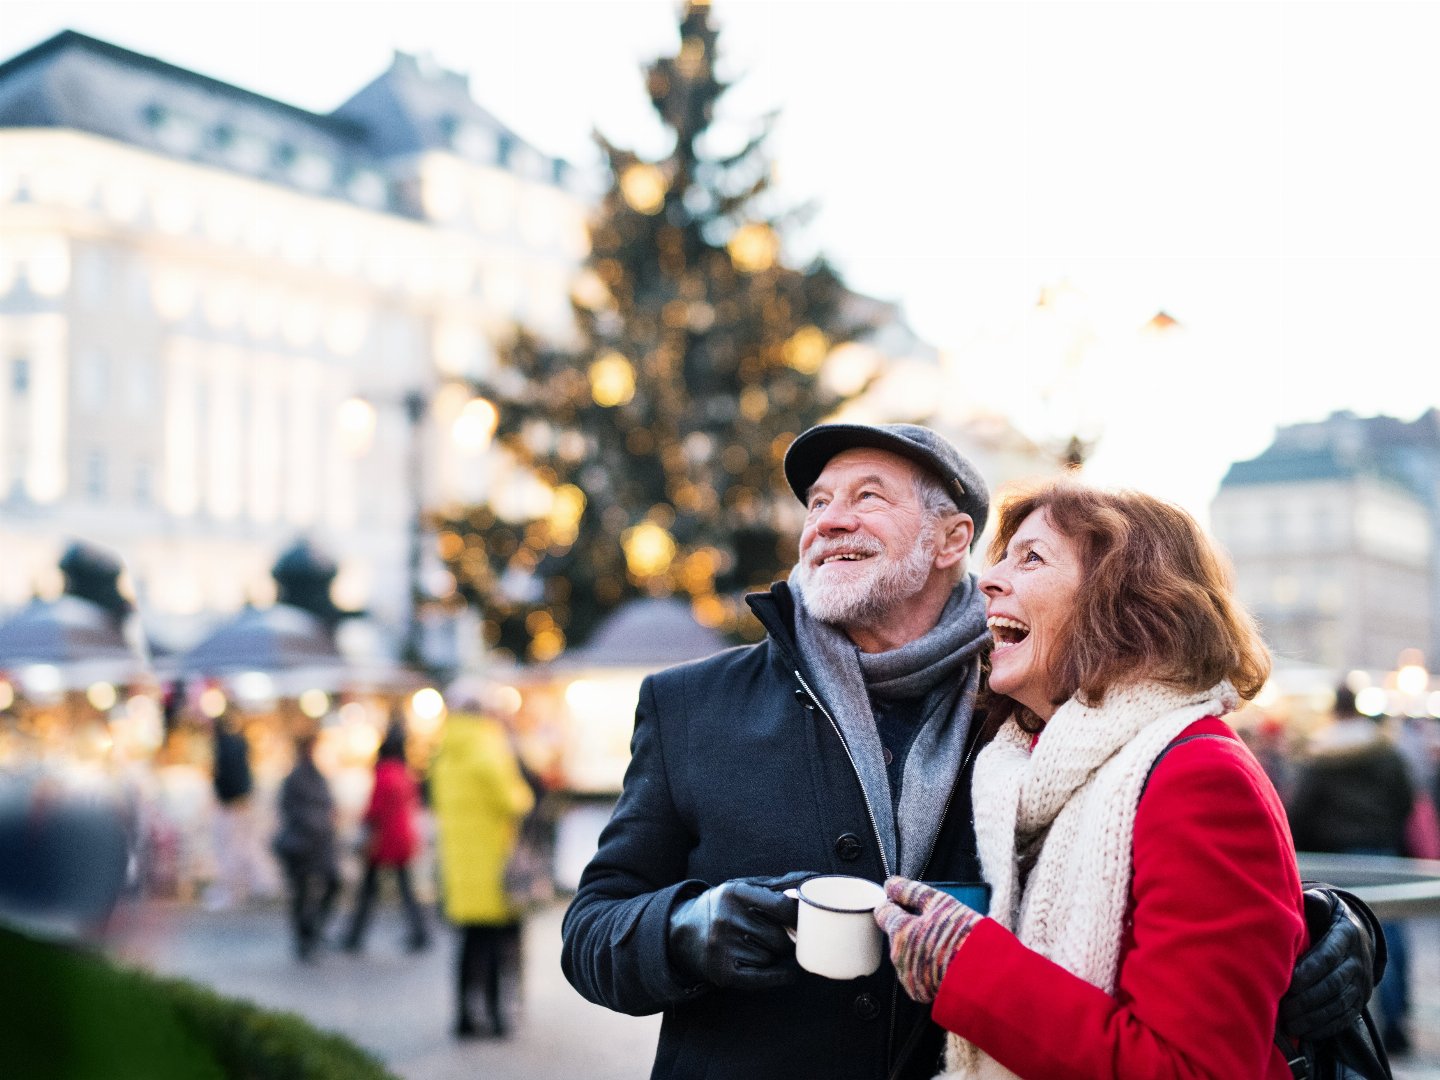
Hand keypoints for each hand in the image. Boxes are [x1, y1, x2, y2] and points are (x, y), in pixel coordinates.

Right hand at [667, 872, 810, 989]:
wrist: (680, 931)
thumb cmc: (721, 907)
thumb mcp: (742, 888)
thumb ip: (776, 885)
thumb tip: (812, 879)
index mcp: (735, 893)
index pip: (782, 907)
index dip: (798, 916)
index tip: (804, 920)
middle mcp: (726, 919)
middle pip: (780, 937)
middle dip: (786, 939)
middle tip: (782, 937)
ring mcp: (723, 947)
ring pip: (772, 957)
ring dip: (774, 955)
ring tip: (759, 947)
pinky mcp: (722, 971)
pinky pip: (764, 977)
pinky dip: (780, 976)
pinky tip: (788, 973)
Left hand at [874, 877, 983, 1003]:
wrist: (985, 974)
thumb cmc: (963, 934)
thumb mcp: (940, 903)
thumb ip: (910, 891)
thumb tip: (890, 884)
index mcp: (900, 932)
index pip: (883, 912)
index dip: (895, 904)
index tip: (907, 903)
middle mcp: (898, 957)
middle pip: (896, 935)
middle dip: (910, 928)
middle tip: (935, 925)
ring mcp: (907, 977)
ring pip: (906, 955)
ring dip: (918, 948)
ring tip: (943, 945)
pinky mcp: (919, 992)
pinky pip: (916, 974)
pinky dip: (926, 968)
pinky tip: (944, 962)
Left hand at [1278, 887, 1377, 1040]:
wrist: (1357, 933)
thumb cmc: (1326, 916)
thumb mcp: (1324, 903)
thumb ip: (1316, 901)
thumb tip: (1309, 899)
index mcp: (1346, 935)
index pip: (1328, 955)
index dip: (1309, 970)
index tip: (1288, 981)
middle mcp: (1357, 961)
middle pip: (1332, 984)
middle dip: (1307, 999)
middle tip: (1283, 1009)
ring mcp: (1361, 983)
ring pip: (1338, 1004)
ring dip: (1313, 1016)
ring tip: (1289, 1024)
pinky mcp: (1360, 1000)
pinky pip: (1345, 1017)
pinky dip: (1325, 1027)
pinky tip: (1305, 1032)